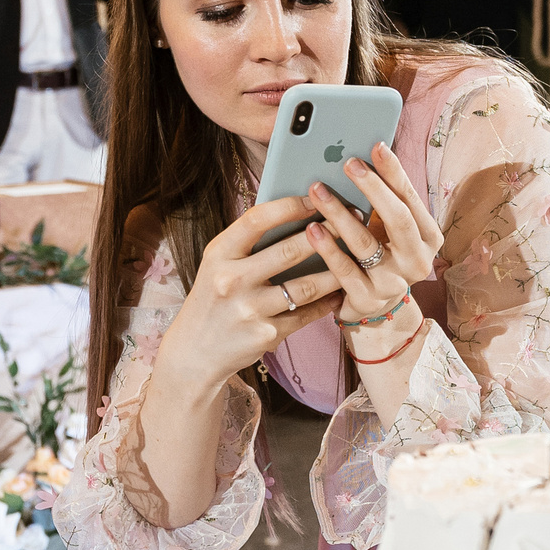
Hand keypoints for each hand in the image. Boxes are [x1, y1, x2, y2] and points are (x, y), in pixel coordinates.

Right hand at [147, 197, 345, 406]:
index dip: (290, 206)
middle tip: (351, 222)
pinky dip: (327, 302)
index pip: (257, 220)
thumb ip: (247, 243)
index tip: (316, 198)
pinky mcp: (266, 334)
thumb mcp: (217, 265)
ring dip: (335, 271)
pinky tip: (340, 292)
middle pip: (289, 251)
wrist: (194, 352)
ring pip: (306, 286)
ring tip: (355, 258)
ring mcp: (250, 310)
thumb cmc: (213, 299)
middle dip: (326, 234)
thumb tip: (295, 213)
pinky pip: (306, 314)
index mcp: (218, 254)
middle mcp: (231, 280)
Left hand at [303, 144, 442, 350]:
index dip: (393, 172)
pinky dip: (327, 248)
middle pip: (398, 219)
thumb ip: (383, 201)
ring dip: (340, 213)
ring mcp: (393, 283)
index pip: (411, 198)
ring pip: (366, 244)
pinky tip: (311, 229)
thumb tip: (361, 156)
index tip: (376, 146)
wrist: (372, 310)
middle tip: (348, 163)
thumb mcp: (388, 230)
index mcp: (427, 237)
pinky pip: (344, 271)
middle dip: (372, 188)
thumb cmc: (379, 257)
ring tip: (318, 190)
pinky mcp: (367, 300)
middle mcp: (417, 261)